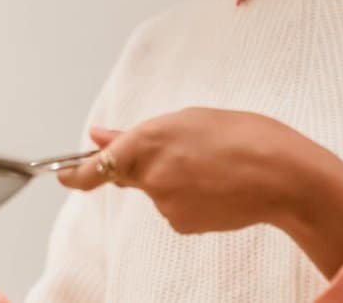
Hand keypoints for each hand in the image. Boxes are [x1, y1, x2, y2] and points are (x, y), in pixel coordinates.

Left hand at [55, 107, 342, 244]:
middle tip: (186, 153)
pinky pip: (174, 208)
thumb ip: (137, 131)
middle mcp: (149, 174)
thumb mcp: (188, 119)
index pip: (97, 164)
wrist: (281, 175)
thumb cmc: (243, 136)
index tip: (61, 174)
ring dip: (173, 178)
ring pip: (156, 190)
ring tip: (212, 164)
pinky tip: (217, 185)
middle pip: (130, 173)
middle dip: (146, 165)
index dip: (74, 173)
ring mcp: (164, 203)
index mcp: (148, 138)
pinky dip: (189, 198)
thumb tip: (99, 135)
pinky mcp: (181, 223)